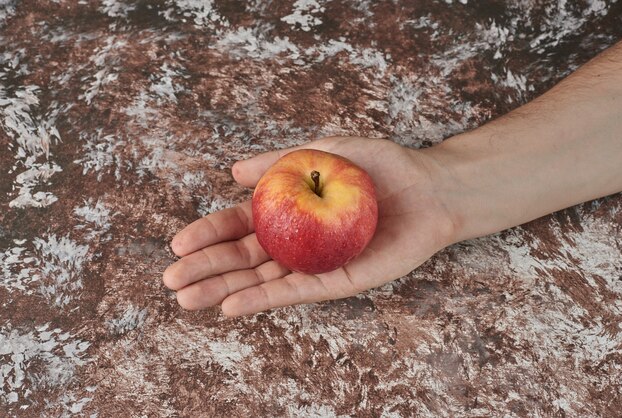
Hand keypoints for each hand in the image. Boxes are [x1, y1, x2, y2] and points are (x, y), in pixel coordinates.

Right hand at [163, 137, 456, 315]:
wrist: (429, 189)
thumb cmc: (380, 167)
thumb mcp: (324, 151)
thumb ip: (280, 161)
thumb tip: (232, 171)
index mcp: (289, 210)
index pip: (239, 225)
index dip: (209, 233)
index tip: (178, 243)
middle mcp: (297, 241)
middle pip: (243, 258)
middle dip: (206, 268)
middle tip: (171, 280)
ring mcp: (316, 263)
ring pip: (263, 280)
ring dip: (225, 290)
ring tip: (187, 298)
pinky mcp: (340, 280)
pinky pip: (298, 292)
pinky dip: (265, 300)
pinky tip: (233, 306)